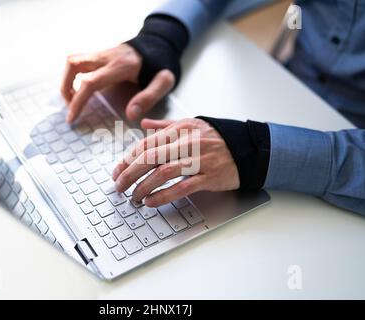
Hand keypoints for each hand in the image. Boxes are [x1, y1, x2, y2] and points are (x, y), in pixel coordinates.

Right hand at [61, 44, 174, 122]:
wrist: (160, 43)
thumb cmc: (161, 65)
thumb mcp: (163, 82)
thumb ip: (148, 98)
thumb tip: (131, 115)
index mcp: (120, 65)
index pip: (90, 82)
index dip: (78, 101)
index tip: (72, 117)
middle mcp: (107, 56)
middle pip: (73, 65)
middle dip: (65, 88)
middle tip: (71, 107)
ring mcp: (102, 53)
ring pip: (72, 61)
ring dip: (67, 81)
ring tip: (73, 99)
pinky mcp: (100, 54)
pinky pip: (79, 62)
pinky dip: (73, 76)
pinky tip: (80, 89)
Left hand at [112, 118, 239, 206]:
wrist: (247, 148)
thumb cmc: (216, 137)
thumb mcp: (190, 125)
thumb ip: (165, 125)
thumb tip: (143, 123)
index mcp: (179, 129)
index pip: (146, 143)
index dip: (128, 158)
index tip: (117, 171)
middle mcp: (187, 142)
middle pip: (150, 157)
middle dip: (130, 173)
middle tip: (119, 186)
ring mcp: (199, 160)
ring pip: (163, 173)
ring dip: (144, 187)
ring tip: (133, 197)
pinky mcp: (209, 177)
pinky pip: (182, 187)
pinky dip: (163, 196)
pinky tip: (151, 201)